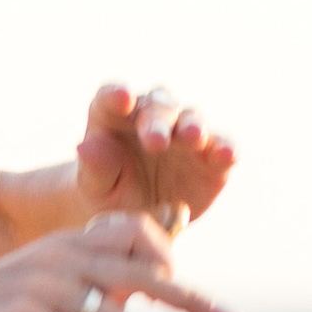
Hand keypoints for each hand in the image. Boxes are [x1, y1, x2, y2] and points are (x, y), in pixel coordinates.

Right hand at [0, 212, 232, 311]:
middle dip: (192, 300)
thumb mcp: (31, 286)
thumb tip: (123, 307)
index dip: (166, 254)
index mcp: (63, 244)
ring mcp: (48, 287)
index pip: (134, 233)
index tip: (187, 284)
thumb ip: (76, 285)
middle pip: (147, 272)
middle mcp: (61, 257)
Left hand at [76, 82, 234, 232]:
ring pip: (193, 119)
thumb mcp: (94, 186)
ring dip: (194, 126)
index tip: (120, 98)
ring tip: (194, 137)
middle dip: (158, 120)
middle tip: (155, 141)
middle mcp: (153, 116)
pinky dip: (226, 148)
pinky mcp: (212, 156)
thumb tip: (84, 147)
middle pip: (158, 106)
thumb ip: (93, 166)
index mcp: (115, 114)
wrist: (137, 216)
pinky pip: (222, 146)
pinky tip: (227, 154)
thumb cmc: (108, 194)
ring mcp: (185, 133)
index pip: (113, 96)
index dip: (116, 95)